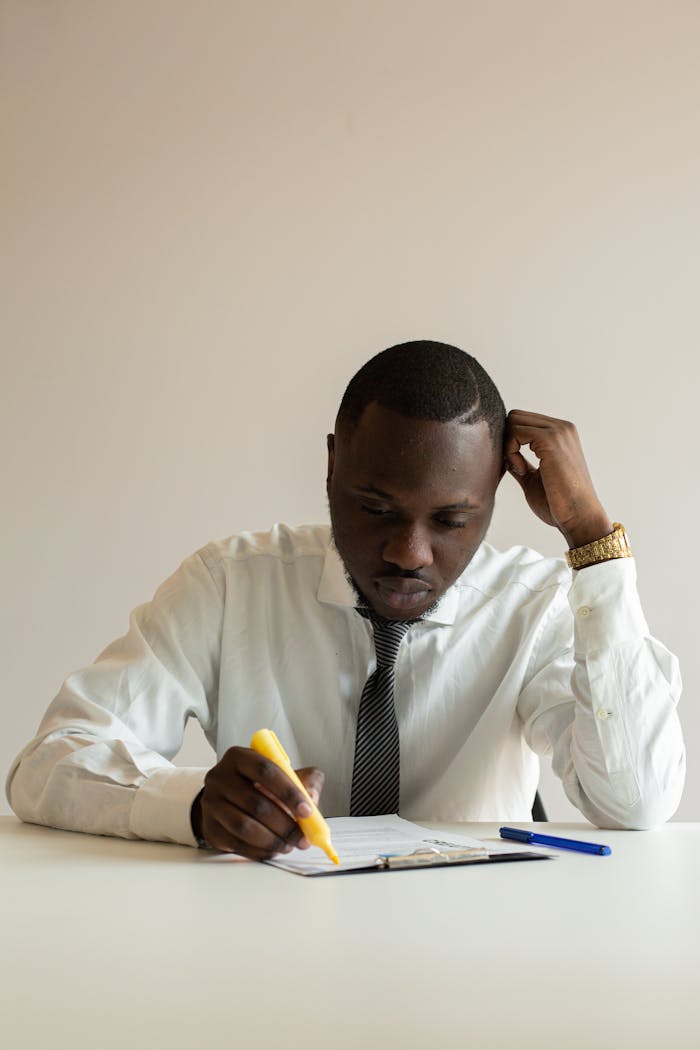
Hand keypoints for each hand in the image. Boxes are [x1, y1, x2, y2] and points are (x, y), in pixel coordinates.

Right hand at [191, 746, 324, 859]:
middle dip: (285, 825)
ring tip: (289, 845)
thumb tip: (311, 796)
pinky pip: (237, 844)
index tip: (307, 811)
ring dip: (272, 840)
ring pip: (244, 827)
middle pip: (255, 803)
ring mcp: (211, 803)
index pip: (266, 771)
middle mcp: (220, 777)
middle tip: (302, 837)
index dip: (289, 792)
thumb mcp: (283, 773)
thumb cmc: (259, 784)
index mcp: (240, 757)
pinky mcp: (210, 828)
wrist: (226, 797)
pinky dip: (259, 851)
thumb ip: (305, 779)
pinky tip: (273, 849)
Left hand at [504, 410, 612, 548]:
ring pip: (513, 421)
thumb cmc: (558, 503)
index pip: (521, 421)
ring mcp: (558, 431)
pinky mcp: (551, 440)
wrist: (579, 517)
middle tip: (516, 467)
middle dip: (507, 440)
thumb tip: (503, 455)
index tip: (518, 467)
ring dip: (508, 446)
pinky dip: (510, 452)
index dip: (510, 442)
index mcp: (560, 433)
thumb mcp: (533, 478)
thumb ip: (520, 463)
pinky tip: (522, 471)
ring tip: (521, 470)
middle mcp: (562, 427)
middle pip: (515, 416)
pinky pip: (515, 432)